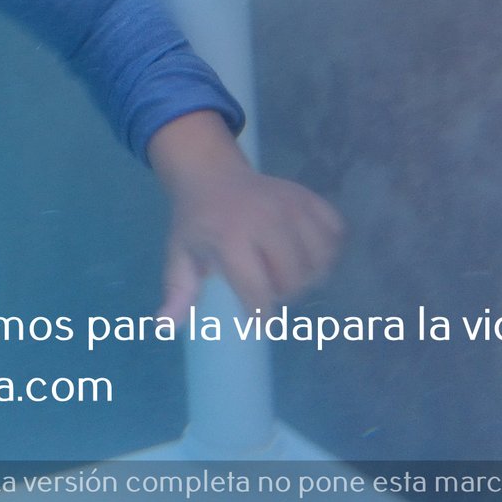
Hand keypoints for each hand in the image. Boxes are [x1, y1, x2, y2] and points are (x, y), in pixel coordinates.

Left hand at [158, 164, 342, 323]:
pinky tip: (307, 252)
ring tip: (289, 273)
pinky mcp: (309, 196)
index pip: (258, 289)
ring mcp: (291, 205)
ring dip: (310, 275)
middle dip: (286, 293)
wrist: (210, 175)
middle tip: (270, 289)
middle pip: (295, 277)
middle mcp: (265, 219)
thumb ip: (178, 292)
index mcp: (230, 236)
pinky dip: (328, 248)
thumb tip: (167, 326)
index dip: (262, 315)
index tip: (259, 322)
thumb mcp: (180, 255)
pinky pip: (335, 231)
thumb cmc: (196, 222)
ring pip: (320, 258)